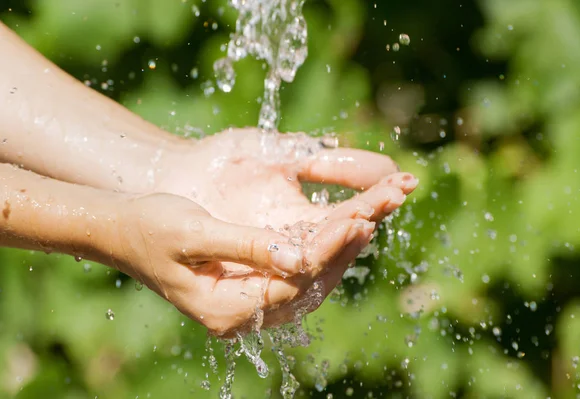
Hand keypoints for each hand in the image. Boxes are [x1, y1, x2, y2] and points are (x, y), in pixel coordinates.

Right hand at [149, 128, 417, 334]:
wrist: (123, 231)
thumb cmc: (151, 226)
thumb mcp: (195, 232)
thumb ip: (246, 246)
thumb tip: (298, 256)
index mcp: (224, 309)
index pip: (292, 282)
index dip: (327, 249)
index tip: (357, 217)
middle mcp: (240, 315)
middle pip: (308, 288)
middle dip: (343, 250)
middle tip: (376, 215)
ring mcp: (246, 305)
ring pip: (307, 284)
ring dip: (338, 252)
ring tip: (369, 219)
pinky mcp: (250, 288)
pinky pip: (295, 276)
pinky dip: (319, 251)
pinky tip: (339, 229)